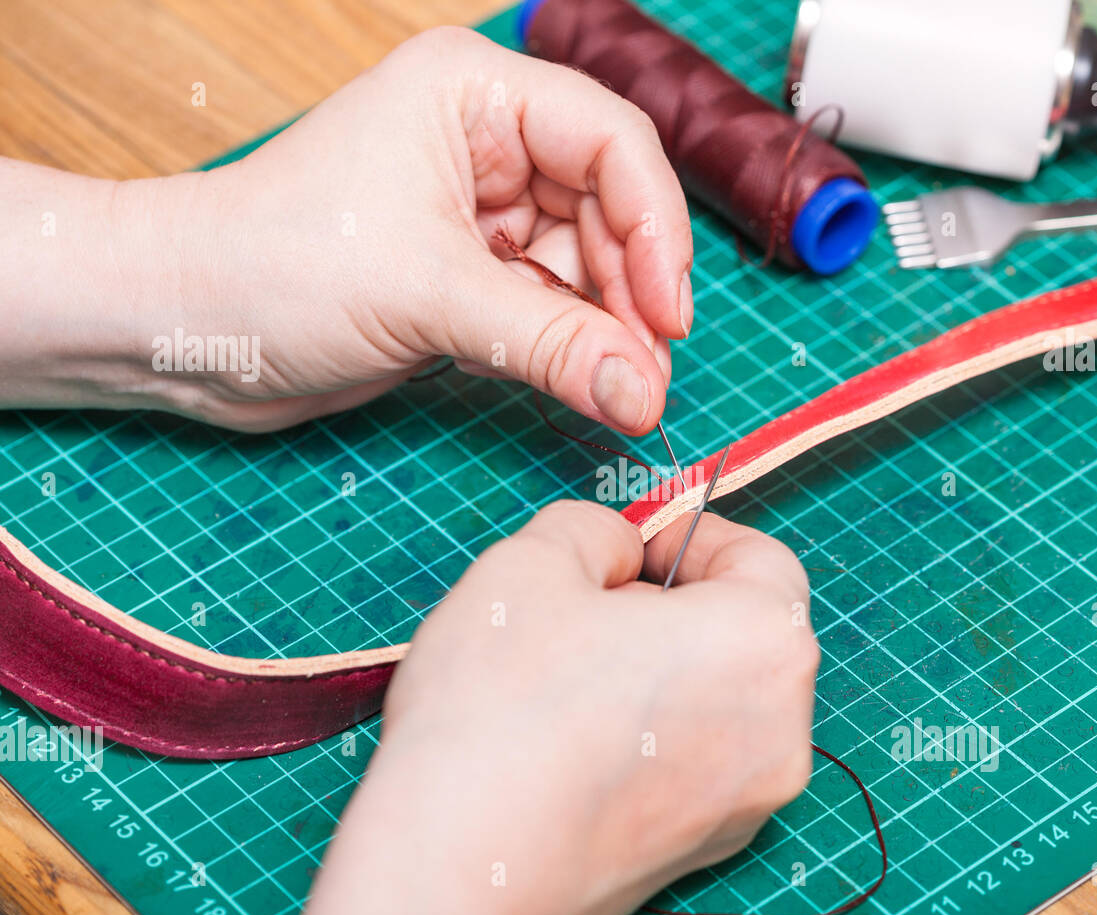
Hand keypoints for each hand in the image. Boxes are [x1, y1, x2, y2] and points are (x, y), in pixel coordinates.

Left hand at [0, 28, 692, 433]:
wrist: (187, 329)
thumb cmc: (275, 267)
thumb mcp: (429, 297)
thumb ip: (550, 344)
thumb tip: (645, 396)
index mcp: (473, 94)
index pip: (611, 144)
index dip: (655, 229)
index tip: (669, 316)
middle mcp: (486, 141)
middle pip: (608, 208)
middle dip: (632, 292)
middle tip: (648, 374)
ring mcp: (479, 210)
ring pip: (585, 263)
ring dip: (607, 328)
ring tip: (623, 389)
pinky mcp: (468, 273)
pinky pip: (549, 304)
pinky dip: (571, 345)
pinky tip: (585, 381)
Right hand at [281, 502, 817, 914]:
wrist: (458, 870)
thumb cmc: (498, 710)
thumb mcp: (532, 562)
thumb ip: (595, 532)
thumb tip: (620, 557)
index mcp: (766, 643)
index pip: (760, 559)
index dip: (690, 538)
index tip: (629, 549)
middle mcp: (783, 730)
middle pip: (742, 632)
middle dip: (669, 605)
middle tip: (582, 608)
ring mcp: (747, 802)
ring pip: (715, 698)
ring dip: (655, 670)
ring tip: (565, 678)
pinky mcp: (704, 850)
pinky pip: (693, 761)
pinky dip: (648, 735)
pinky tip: (570, 739)